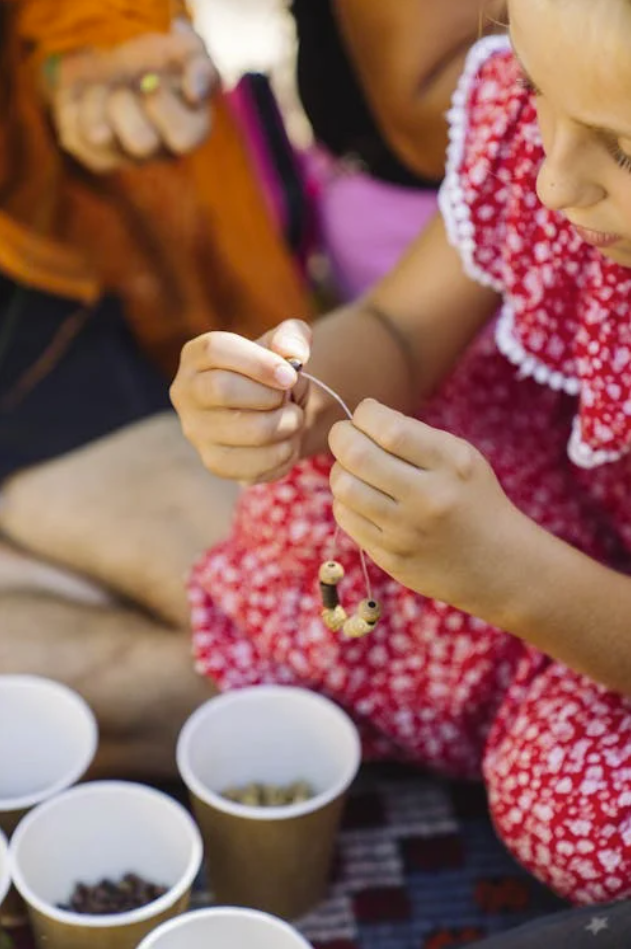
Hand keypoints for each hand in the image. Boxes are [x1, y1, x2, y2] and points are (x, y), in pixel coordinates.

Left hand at [46, 21, 215, 172]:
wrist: (115, 58)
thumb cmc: (157, 59)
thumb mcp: (186, 52)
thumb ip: (200, 67)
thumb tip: (193, 92)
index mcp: (187, 131)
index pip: (183, 138)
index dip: (163, 106)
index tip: (152, 80)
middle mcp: (157, 153)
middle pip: (141, 143)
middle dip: (125, 101)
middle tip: (125, 85)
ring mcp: (124, 158)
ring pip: (100, 136)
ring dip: (99, 96)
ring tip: (108, 86)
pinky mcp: (92, 154)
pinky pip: (74, 132)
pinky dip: (78, 101)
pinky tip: (93, 96)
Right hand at [170, 320, 311, 483]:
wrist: (275, 414)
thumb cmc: (274, 374)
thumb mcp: (285, 345)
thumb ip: (293, 336)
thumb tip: (291, 352)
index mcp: (196, 356)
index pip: (215, 350)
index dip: (258, 362)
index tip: (290, 375)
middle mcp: (186, 392)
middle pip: (223, 390)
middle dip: (270, 395)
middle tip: (287, 398)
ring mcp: (196, 431)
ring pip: (249, 430)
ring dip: (286, 424)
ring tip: (293, 418)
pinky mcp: (214, 462)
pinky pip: (256, 463)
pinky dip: (285, 453)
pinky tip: (287, 441)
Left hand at [328, 399, 524, 617]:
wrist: (499, 565)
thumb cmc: (473, 499)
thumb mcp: (461, 458)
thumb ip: (416, 436)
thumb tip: (362, 418)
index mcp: (450, 464)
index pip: (389, 428)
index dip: (365, 413)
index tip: (365, 414)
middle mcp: (428, 498)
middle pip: (357, 455)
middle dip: (341, 436)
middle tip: (347, 436)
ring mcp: (407, 532)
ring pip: (344, 487)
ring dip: (340, 469)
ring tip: (354, 468)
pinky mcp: (391, 557)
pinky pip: (346, 518)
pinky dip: (345, 500)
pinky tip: (361, 497)